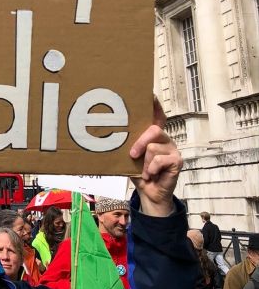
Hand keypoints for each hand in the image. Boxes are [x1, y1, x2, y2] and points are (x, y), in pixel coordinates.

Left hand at [129, 97, 180, 215]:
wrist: (149, 193)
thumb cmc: (139, 172)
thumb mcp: (130, 157)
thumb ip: (128, 145)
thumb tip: (112, 135)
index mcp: (153, 136)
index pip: (157, 116)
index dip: (154, 105)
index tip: (150, 94)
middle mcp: (164, 139)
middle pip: (153, 130)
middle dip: (140, 142)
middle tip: (132, 154)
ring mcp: (173, 149)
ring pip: (153, 148)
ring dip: (144, 163)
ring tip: (145, 171)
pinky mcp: (177, 160)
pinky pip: (159, 160)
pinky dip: (151, 170)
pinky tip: (152, 175)